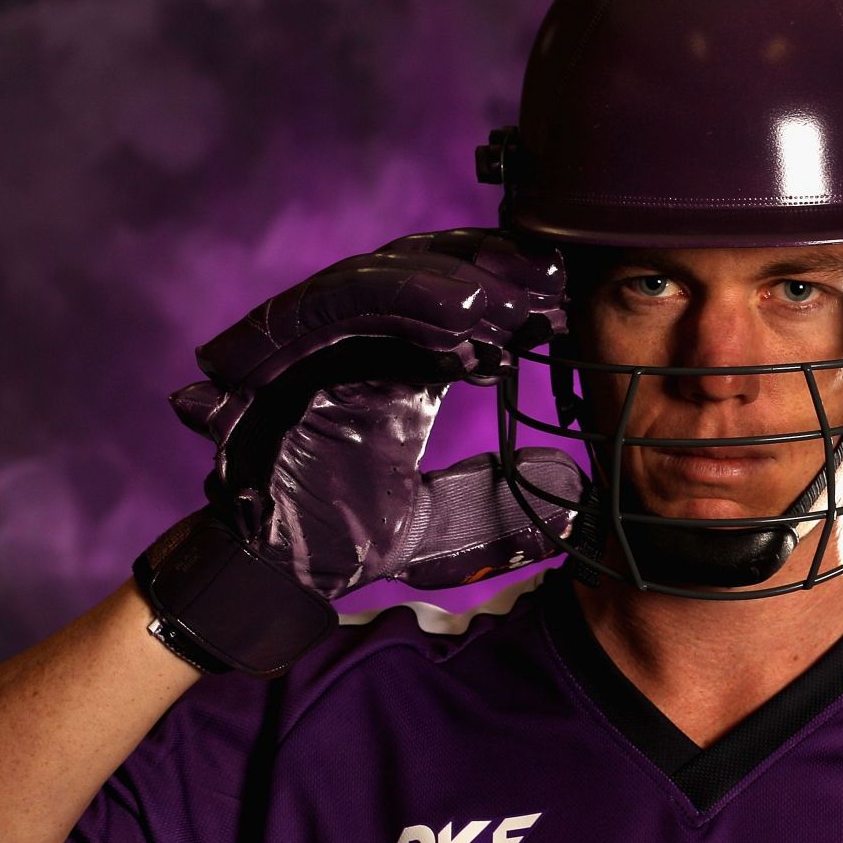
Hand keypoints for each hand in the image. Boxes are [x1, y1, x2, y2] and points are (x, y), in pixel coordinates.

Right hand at [136, 229, 586, 676]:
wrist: (264, 573)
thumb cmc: (335, 540)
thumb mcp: (437, 529)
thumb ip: (497, 510)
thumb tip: (577, 505)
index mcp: (398, 370)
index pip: (458, 310)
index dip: (513, 300)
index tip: (564, 311)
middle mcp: (359, 343)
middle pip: (427, 271)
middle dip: (494, 270)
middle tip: (552, 282)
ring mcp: (320, 340)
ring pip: (391, 273)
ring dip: (457, 279)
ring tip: (515, 299)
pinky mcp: (285, 346)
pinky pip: (346, 300)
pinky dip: (404, 297)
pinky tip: (464, 312)